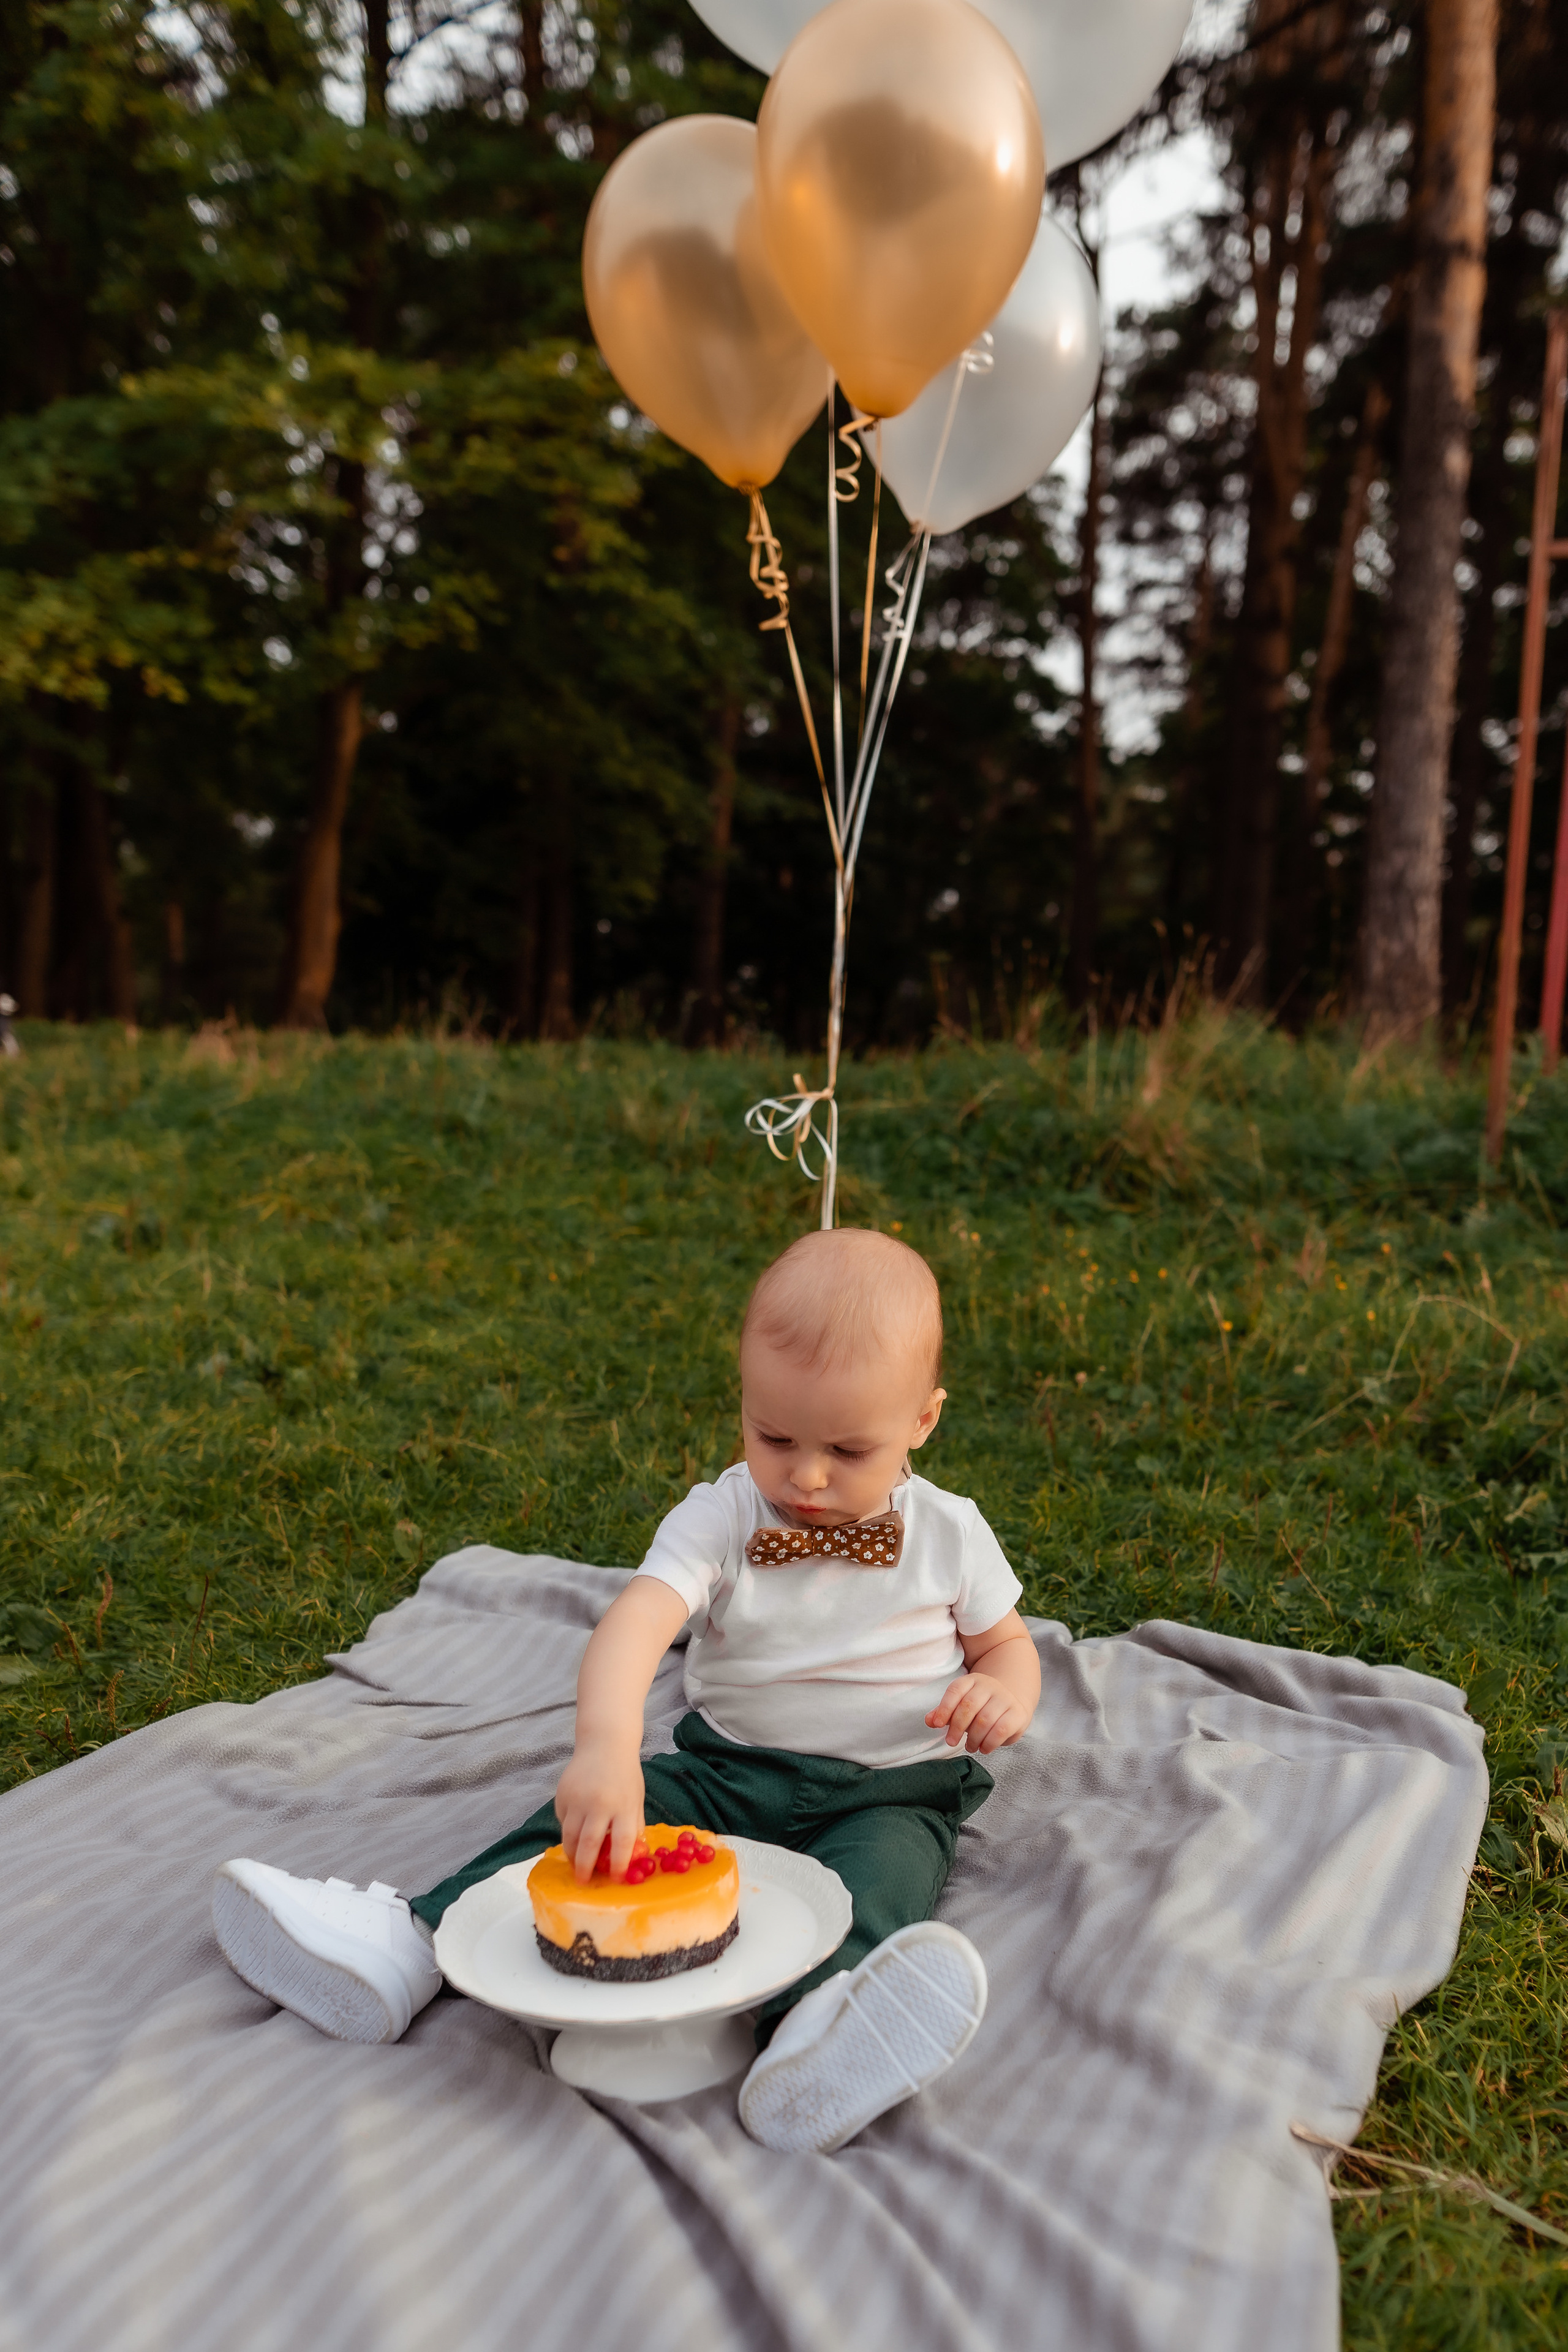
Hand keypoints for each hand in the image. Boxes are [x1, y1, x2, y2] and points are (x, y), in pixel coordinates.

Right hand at [554, 1738, 645, 1881]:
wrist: (604, 1743)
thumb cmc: (624, 1774)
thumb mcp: (636, 1799)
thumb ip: (633, 1826)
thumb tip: (632, 1857)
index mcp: (624, 1805)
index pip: (622, 1842)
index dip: (619, 1865)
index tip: (615, 1880)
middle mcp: (600, 1803)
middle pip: (590, 1844)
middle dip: (585, 1867)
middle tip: (583, 1882)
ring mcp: (578, 1799)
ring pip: (569, 1836)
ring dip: (571, 1854)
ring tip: (575, 1864)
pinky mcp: (562, 1795)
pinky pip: (563, 1821)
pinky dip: (567, 1830)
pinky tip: (574, 1830)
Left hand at [926, 1672, 1030, 1754]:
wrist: (1013, 1699)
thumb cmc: (981, 1706)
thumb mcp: (961, 1704)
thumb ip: (944, 1712)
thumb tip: (929, 1721)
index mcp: (972, 1680)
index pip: (956, 1690)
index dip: (944, 1708)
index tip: (937, 1725)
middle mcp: (990, 1686)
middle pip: (969, 1705)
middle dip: (957, 1727)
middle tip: (951, 1741)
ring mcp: (1005, 1699)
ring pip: (985, 1719)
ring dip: (973, 1738)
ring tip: (969, 1746)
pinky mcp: (1018, 1714)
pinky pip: (1001, 1730)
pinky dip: (989, 1743)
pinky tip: (984, 1748)